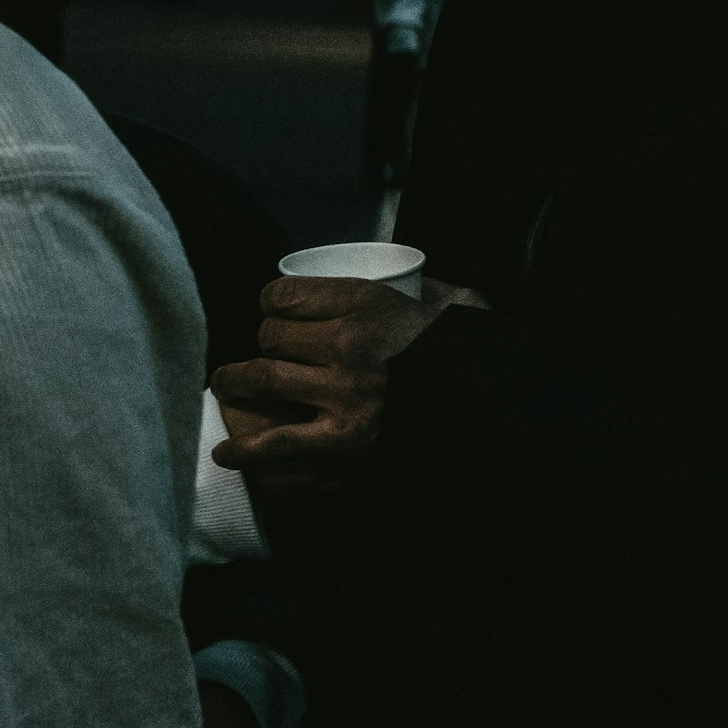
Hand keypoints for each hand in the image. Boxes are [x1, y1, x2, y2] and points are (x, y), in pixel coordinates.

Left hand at [209, 276, 467, 493]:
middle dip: (262, 344)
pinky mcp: (346, 442)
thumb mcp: (451, 299)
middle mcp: (349, 346)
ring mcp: (344, 395)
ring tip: (226, 387)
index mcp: (368, 304)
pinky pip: (282, 442)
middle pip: (271, 336)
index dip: (273, 303)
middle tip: (266, 354)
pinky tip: (227, 452)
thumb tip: (410, 275)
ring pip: (263, 378)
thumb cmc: (471, 350)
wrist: (502, 412)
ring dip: (236, 383)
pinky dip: (249, 449)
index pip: (284, 295)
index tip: (276, 312)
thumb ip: (421, 285)